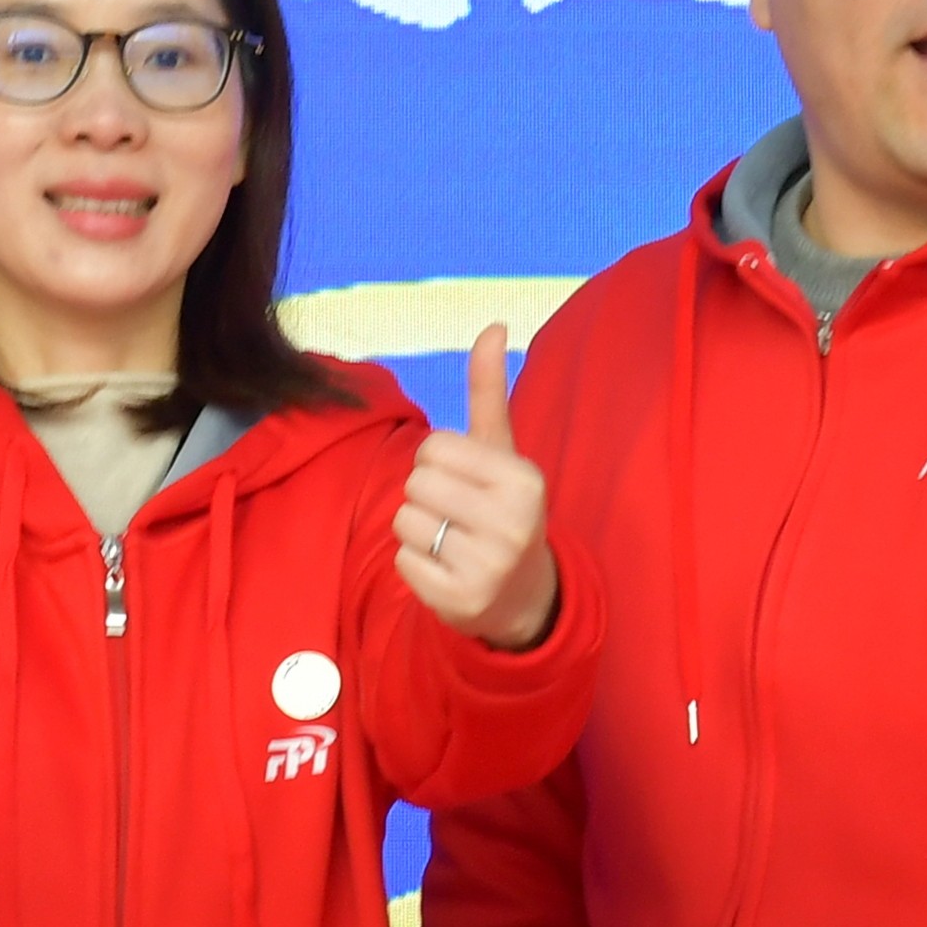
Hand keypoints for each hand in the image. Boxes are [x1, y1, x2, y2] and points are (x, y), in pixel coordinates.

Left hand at [393, 325, 560, 651]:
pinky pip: (403, 562)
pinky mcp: (461, 601)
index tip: (466, 482)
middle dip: (426, 496)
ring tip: (453, 542)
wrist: (524, 594)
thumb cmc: (503, 508)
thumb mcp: (503, 450)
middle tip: (458, 515)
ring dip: (419, 531)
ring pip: (405, 521)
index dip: (438, 462)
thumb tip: (493, 325)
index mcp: (522, 479)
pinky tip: (448, 570)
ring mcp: (488, 566)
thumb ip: (489, 390)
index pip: (433, 448)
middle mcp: (512, 523)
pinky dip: (416, 566)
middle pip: (415, 484)